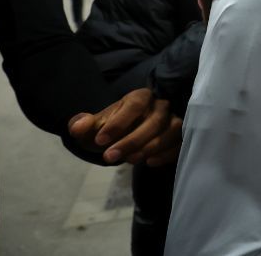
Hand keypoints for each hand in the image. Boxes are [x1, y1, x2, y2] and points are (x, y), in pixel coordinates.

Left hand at [67, 88, 182, 166]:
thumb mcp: (96, 126)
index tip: (99, 141)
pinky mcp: (183, 136)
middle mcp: (162, 106)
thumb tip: (77, 127)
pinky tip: (150, 163)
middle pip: (153, 121)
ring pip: (170, 132)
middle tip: (109, 157)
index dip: (118, 123)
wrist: (132, 135)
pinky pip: (180, 144)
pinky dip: (167, 154)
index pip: (134, 105)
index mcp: (140, 97)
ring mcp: (175, 120)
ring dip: (150, 147)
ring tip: (130, 160)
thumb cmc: (114, 128)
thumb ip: (84, 125)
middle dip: (131, 141)